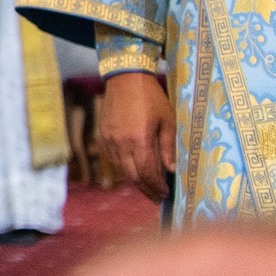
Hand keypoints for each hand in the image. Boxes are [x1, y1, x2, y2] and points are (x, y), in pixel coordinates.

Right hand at [102, 70, 175, 202]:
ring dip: (134, 181)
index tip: (166, 194)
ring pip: (121, 170)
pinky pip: (112, 159)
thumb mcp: (167, 121)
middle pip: (132, 176)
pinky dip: (123, 168)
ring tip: (147, 186)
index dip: (157, 187)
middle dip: (146, 190)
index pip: (147, 173)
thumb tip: (171, 170)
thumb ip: (168, 147)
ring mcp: (109, 140)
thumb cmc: (151, 98)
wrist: (125, 78)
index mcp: (140, 140)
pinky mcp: (103, 135)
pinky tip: (133, 169)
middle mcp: (121, 143)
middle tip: (157, 197)